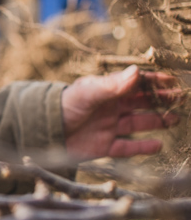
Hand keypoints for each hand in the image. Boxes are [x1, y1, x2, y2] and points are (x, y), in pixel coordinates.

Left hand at [61, 65, 179, 160]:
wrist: (42, 131)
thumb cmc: (63, 106)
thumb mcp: (87, 93)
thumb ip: (112, 85)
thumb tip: (137, 71)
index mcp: (105, 92)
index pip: (133, 84)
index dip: (152, 82)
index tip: (172, 80)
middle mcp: (109, 109)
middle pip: (140, 103)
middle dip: (159, 100)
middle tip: (180, 99)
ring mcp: (107, 127)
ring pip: (137, 124)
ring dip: (156, 121)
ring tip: (175, 119)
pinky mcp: (103, 146)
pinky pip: (126, 147)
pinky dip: (142, 147)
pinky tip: (158, 145)